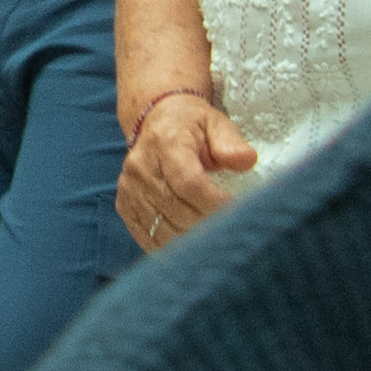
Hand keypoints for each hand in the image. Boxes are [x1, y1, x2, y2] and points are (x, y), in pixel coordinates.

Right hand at [116, 92, 260, 251]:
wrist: (156, 123)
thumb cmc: (192, 126)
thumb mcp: (216, 123)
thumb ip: (231, 142)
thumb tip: (246, 161)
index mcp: (166, 143)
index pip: (188, 182)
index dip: (214, 203)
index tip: (237, 210)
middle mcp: (141, 167)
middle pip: (176, 210)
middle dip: (208, 225)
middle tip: (233, 229)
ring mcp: (129, 188)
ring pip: (161, 228)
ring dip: (191, 240)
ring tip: (216, 240)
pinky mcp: (124, 205)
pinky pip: (146, 236)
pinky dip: (170, 247)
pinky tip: (191, 246)